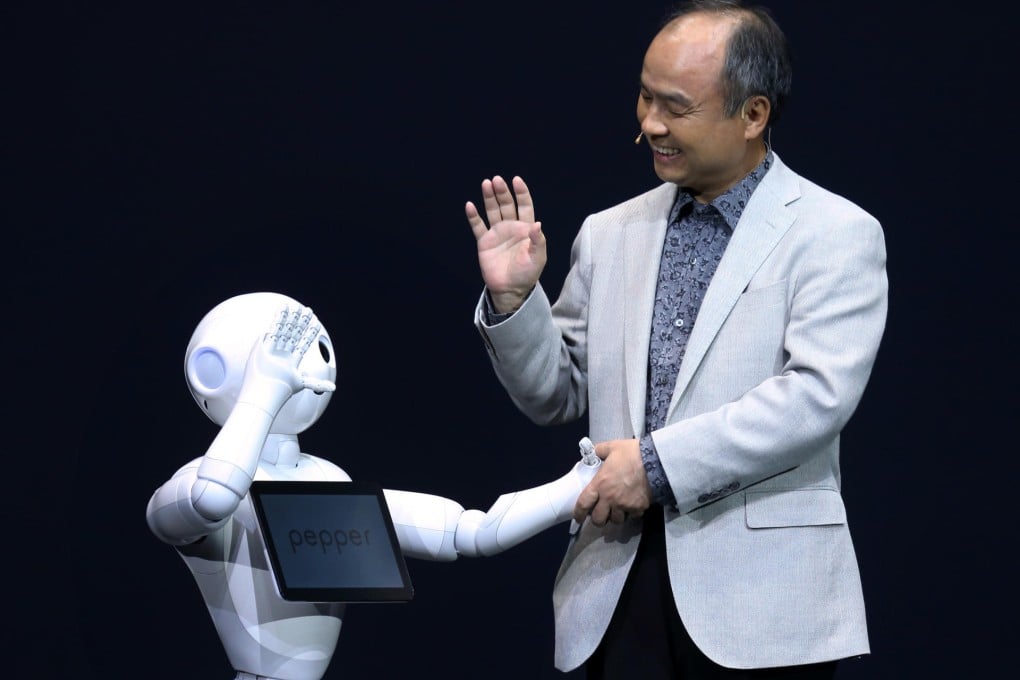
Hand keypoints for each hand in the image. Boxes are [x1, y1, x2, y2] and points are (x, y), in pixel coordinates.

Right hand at [237, 305, 334, 413]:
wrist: (265, 392)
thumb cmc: (281, 390)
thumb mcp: (302, 384)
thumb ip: (317, 384)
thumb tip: (333, 387)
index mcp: (293, 359)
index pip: (304, 342)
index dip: (310, 332)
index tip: (316, 321)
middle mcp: (284, 352)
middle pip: (295, 333)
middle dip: (301, 322)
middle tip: (307, 310)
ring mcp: (274, 348)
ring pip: (284, 330)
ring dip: (291, 318)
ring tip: (295, 307)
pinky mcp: (265, 345)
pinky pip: (273, 329)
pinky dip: (278, 318)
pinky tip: (283, 308)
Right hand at [465, 175, 546, 312]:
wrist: (510, 290)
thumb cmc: (527, 274)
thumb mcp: (537, 258)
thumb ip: (538, 241)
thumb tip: (538, 223)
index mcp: (525, 229)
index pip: (524, 206)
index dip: (521, 193)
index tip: (516, 180)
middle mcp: (511, 227)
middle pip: (507, 205)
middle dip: (502, 192)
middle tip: (496, 180)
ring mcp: (497, 233)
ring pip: (492, 211)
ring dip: (489, 198)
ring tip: (486, 184)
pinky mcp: (484, 242)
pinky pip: (478, 226)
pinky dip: (473, 216)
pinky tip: (470, 205)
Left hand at [573, 439, 651, 526]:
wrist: (656, 461)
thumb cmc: (632, 453)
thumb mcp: (613, 447)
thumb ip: (600, 450)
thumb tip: (594, 452)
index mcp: (600, 484)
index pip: (583, 503)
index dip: (578, 513)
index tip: (578, 516)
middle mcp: (610, 498)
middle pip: (598, 519)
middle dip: (597, 519)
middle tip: (599, 514)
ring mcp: (625, 505)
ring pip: (616, 520)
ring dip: (614, 516)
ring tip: (616, 510)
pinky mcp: (638, 508)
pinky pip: (632, 516)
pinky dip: (631, 513)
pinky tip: (632, 505)